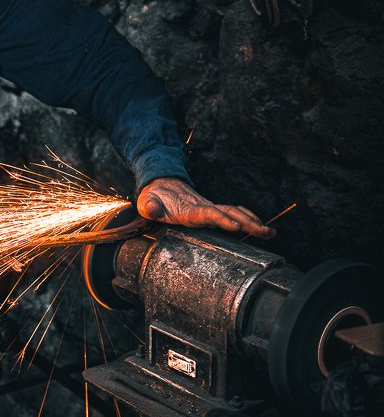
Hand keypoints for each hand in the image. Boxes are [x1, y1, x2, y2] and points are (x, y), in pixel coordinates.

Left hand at [136, 178, 274, 238]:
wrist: (160, 183)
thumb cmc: (154, 196)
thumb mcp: (147, 201)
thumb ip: (150, 206)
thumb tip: (153, 210)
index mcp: (189, 209)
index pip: (208, 214)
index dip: (222, 220)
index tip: (236, 227)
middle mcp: (203, 207)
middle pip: (230, 213)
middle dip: (248, 222)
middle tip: (265, 232)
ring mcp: (209, 208)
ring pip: (235, 212)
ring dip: (253, 221)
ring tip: (270, 233)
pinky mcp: (211, 210)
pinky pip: (233, 212)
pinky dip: (248, 218)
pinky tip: (259, 227)